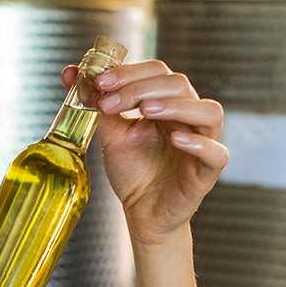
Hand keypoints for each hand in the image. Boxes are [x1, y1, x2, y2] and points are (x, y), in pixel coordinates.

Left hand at [61, 61, 227, 245]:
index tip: (101, 82)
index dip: (130, 72)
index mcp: (167, 103)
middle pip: (179, 85)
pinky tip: (175, 139)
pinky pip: (216, 153)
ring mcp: (203, 143)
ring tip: (145, 111)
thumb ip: (96, 104)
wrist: (141, 213)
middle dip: (141, 87)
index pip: (158, 72)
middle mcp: (189, 117)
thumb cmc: (133, 172)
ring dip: (175, 105)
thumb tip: (69, 73)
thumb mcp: (110, 135)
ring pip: (208, 111)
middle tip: (110, 101)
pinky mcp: (208, 172)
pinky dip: (198, 144)